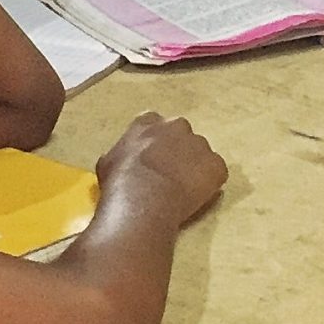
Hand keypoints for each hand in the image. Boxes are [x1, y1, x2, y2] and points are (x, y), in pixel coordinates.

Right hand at [97, 112, 226, 223]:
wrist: (141, 202)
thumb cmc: (119, 184)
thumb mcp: (107, 162)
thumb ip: (121, 154)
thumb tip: (120, 162)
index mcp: (149, 121)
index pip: (156, 125)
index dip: (156, 144)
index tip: (153, 158)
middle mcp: (177, 126)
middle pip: (182, 137)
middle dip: (178, 153)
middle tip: (169, 176)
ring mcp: (200, 144)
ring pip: (201, 155)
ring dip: (194, 169)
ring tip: (181, 191)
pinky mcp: (216, 165)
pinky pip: (216, 173)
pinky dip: (210, 184)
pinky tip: (194, 198)